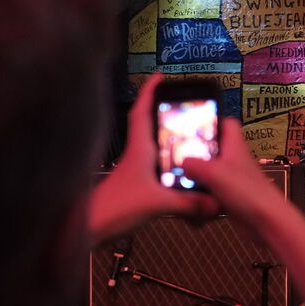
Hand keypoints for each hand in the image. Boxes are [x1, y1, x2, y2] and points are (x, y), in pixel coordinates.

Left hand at [88, 73, 217, 242]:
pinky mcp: (135, 188)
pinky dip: (171, 171)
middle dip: (165, 115)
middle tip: (186, 109)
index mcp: (139, 149)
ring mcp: (135, 172)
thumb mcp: (157, 204)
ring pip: (155, 150)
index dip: (150, 92)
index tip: (160, 77)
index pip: (141, 112)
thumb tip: (215, 203)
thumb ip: (188, 203)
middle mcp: (136, 156)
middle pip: (150, 127)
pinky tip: (184, 179)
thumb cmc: (115, 207)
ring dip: (170, 143)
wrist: (89, 229)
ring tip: (192, 141)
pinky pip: (157, 172)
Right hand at [180, 116, 292, 226]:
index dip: (212, 121)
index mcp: (234, 147)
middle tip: (181, 166)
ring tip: (187, 193)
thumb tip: (182, 163)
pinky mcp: (229, 199)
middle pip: (210, 153)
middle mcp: (233, 162)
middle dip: (194, 161)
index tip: (193, 126)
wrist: (266, 222)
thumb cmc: (252, 194)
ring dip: (195, 187)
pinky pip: (209, 198)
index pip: (227, 124)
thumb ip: (193, 164)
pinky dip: (202, 205)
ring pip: (206, 178)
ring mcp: (231, 181)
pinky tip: (198, 211)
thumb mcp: (214, 173)